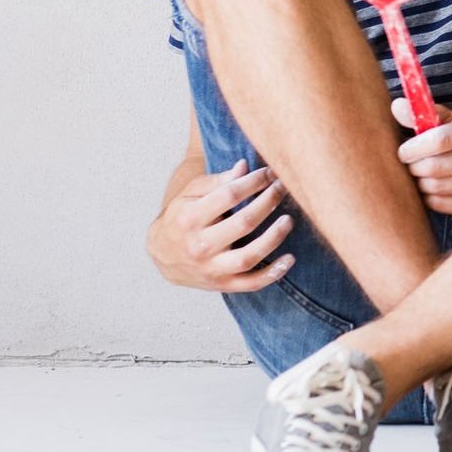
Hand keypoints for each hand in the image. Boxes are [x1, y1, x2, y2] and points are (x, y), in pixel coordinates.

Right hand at [147, 160, 294, 291]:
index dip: (253, 182)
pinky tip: (289, 259)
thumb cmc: (181, 217)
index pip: (229, 196)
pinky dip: (272, 274)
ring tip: (288, 220)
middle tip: (283, 188)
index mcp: (190, 218)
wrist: (161, 254)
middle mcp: (199, 245)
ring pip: (248, 257)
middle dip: (268, 202)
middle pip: (243, 224)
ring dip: (273, 238)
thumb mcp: (190, 194)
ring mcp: (211, 268)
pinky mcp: (221, 284)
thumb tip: (244, 167)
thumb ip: (217, 181)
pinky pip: (250, 284)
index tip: (270, 172)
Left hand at [393, 99, 451, 218]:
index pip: (438, 141)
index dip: (413, 148)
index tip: (403, 151)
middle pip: (434, 167)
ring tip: (421, 175)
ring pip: (435, 187)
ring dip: (420, 182)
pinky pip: (441, 204)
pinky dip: (429, 197)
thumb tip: (397, 106)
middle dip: (414, 166)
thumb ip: (422, 113)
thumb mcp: (448, 119)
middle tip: (411, 164)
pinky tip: (432, 188)